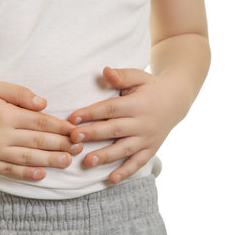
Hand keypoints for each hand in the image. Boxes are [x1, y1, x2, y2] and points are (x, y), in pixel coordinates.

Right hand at [0, 81, 82, 181]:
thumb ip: (21, 94)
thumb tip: (44, 104)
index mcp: (6, 113)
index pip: (40, 122)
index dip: (60, 127)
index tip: (75, 130)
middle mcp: (1, 134)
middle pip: (38, 141)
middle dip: (61, 144)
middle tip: (79, 147)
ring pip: (27, 157)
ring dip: (49, 160)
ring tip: (67, 161)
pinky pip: (9, 170)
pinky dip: (26, 173)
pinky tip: (41, 175)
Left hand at [67, 67, 189, 183]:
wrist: (176, 100)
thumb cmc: (150, 87)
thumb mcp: (139, 76)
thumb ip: (121, 75)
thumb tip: (105, 71)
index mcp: (137, 104)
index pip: (110, 109)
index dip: (91, 113)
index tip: (73, 118)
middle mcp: (143, 123)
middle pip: (114, 129)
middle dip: (93, 134)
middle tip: (73, 139)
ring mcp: (147, 138)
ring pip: (124, 149)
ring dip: (105, 156)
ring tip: (87, 161)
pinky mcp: (151, 149)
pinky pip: (138, 162)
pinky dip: (126, 172)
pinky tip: (111, 179)